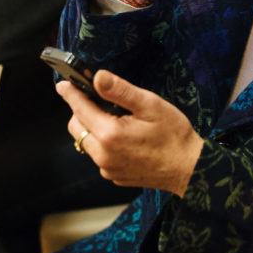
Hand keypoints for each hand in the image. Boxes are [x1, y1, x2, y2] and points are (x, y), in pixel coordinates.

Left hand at [57, 70, 203, 195]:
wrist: (189, 167)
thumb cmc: (174, 134)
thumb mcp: (150, 105)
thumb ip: (120, 91)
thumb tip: (98, 77)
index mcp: (110, 134)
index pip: (80, 109)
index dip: (71, 94)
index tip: (63, 84)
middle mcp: (103, 155)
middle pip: (77, 128)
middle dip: (83, 111)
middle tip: (104, 100)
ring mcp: (108, 168)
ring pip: (86, 143)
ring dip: (93, 128)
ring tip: (120, 119)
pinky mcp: (114, 175)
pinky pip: (99, 155)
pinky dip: (104, 143)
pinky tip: (126, 137)